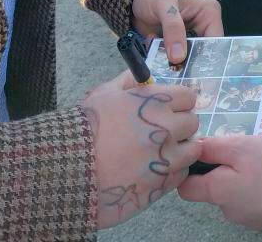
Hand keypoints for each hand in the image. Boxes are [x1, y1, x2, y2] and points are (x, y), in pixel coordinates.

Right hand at [82, 72, 199, 229]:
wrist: (70, 171)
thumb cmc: (85, 128)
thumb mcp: (104, 94)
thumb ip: (128, 82)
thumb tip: (141, 77)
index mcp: (155, 102)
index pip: (188, 97)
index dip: (178, 102)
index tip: (168, 109)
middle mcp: (167, 128)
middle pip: (192, 122)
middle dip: (180, 125)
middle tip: (163, 131)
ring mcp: (166, 159)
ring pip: (192, 150)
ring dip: (180, 150)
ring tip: (160, 153)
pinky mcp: (162, 185)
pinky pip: (180, 175)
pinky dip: (172, 172)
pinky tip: (154, 170)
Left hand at [131, 0, 223, 64]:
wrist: (136, 0)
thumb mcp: (163, 3)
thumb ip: (172, 27)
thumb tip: (179, 57)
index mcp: (210, 14)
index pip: (215, 43)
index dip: (206, 59)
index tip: (191, 72)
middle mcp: (204, 28)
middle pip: (204, 55)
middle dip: (188, 64)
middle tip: (172, 69)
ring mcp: (190, 40)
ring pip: (189, 61)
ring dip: (173, 63)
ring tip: (159, 56)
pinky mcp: (177, 49)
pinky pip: (176, 62)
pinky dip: (165, 62)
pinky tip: (154, 53)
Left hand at [178, 134, 261, 229]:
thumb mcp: (241, 147)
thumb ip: (213, 148)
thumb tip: (192, 148)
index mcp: (217, 192)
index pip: (186, 188)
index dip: (189, 167)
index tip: (201, 149)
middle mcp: (227, 210)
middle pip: (212, 185)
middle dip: (222, 165)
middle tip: (241, 147)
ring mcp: (247, 216)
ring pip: (234, 189)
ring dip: (242, 172)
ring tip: (261, 157)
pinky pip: (251, 195)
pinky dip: (257, 182)